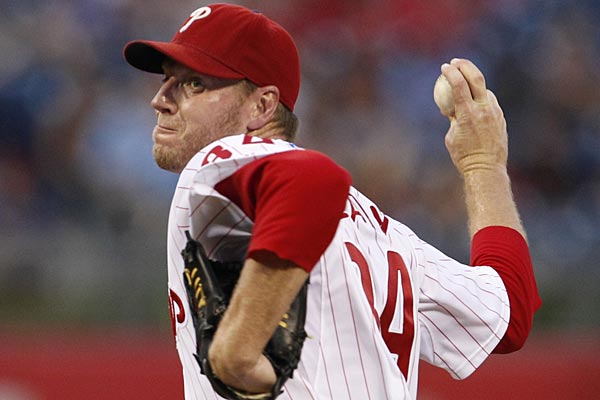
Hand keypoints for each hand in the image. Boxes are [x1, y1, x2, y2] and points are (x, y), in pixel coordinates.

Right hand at [441, 59, 507, 174]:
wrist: (486, 168)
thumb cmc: (463, 156)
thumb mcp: (451, 136)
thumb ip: (453, 119)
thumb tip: (451, 109)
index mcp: (467, 113)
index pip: (458, 85)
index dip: (451, 72)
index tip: (444, 67)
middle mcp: (483, 109)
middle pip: (476, 78)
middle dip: (465, 66)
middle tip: (456, 62)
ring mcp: (494, 113)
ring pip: (484, 90)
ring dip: (474, 83)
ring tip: (464, 81)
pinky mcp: (501, 118)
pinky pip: (490, 102)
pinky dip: (481, 98)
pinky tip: (475, 101)